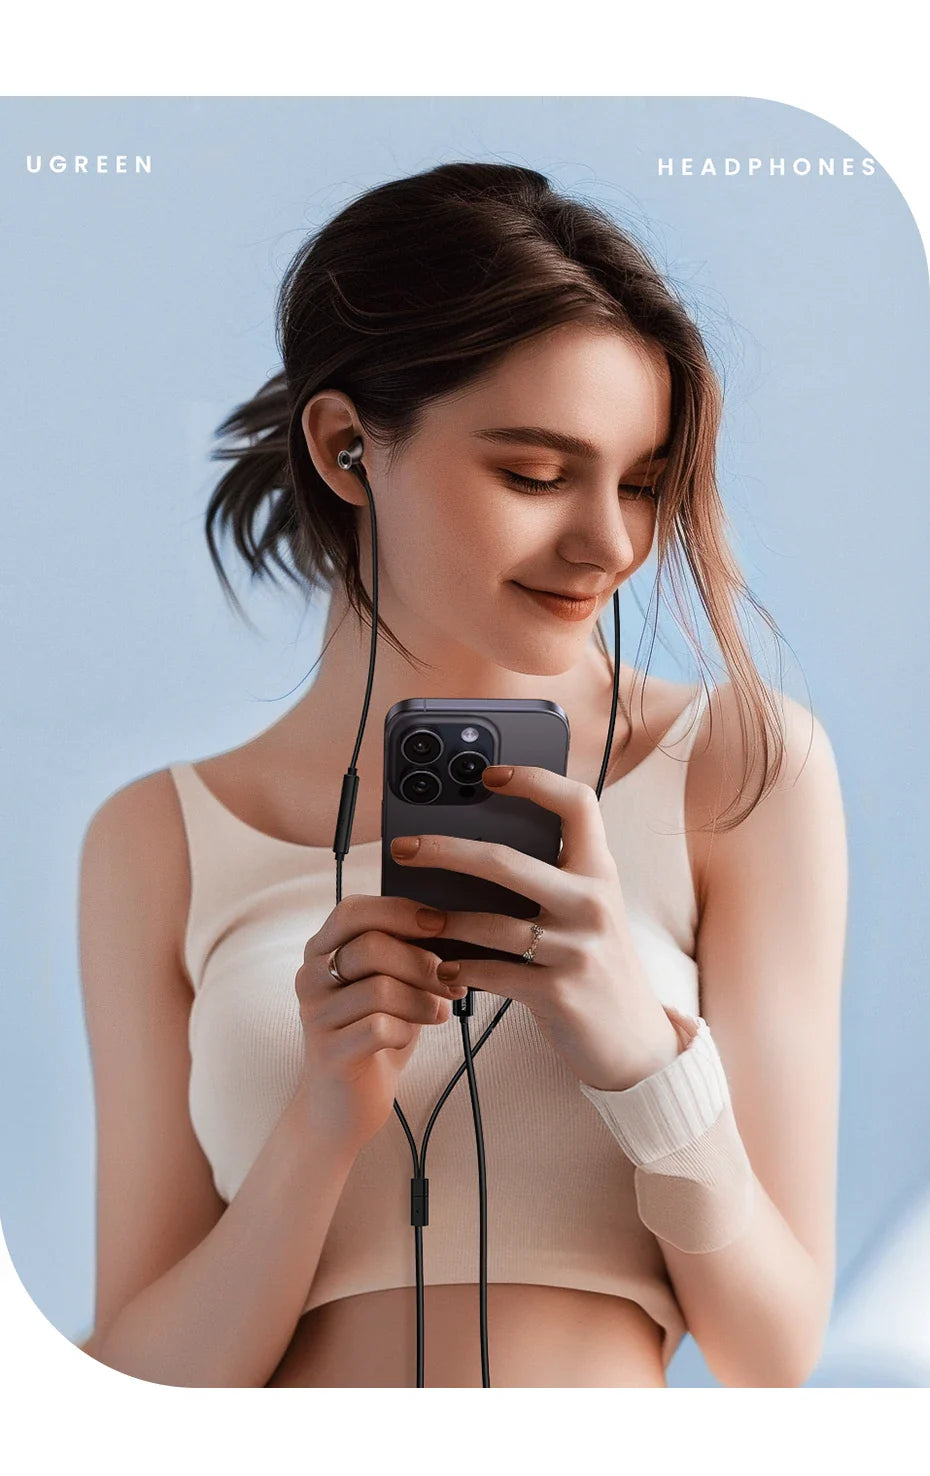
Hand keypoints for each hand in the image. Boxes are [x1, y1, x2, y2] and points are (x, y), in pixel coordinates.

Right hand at [294, 894, 467, 1149]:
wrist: (344, 1105)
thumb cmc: (374, 1036)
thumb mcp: (389, 986)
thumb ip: (404, 955)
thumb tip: (450, 929)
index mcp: (322, 951)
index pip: (353, 912)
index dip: (399, 911)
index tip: (441, 923)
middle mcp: (310, 978)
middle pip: (371, 947)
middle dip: (423, 962)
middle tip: (453, 981)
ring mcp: (315, 1016)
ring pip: (381, 989)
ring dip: (423, 1001)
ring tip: (439, 1013)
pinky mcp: (328, 1053)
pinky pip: (379, 1028)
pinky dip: (406, 1031)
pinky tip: (406, 1038)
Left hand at [388, 764, 681, 1091]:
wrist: (636, 1042)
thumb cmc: (598, 966)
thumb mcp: (589, 913)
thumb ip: (554, 878)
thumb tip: (473, 852)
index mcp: (600, 873)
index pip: (577, 804)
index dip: (534, 779)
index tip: (489, 775)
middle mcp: (593, 903)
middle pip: (506, 860)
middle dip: (445, 850)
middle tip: (405, 847)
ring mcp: (577, 948)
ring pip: (490, 923)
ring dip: (443, 922)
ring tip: (418, 920)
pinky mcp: (560, 992)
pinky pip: (493, 972)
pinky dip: (461, 969)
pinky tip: (445, 968)